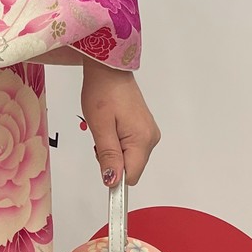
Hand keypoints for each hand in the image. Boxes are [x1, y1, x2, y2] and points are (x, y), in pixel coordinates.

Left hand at [81, 63, 159, 187]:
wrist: (109, 71)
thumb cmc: (103, 92)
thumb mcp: (100, 127)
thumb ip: (108, 156)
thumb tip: (113, 180)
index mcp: (142, 139)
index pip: (131, 176)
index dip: (114, 176)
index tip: (101, 165)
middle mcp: (151, 138)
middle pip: (130, 168)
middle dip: (112, 160)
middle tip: (101, 136)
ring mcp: (149, 133)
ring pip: (129, 158)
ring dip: (113, 150)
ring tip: (106, 128)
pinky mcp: (144, 129)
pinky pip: (130, 147)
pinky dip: (118, 142)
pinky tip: (112, 126)